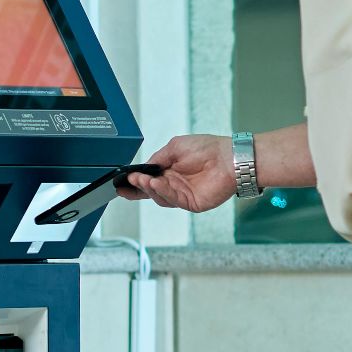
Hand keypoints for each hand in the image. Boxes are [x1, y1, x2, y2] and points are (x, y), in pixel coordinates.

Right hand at [120, 134, 236, 213]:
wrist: (230, 157)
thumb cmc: (208, 148)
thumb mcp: (175, 147)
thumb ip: (158, 159)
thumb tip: (144, 167)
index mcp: (171, 172)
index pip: (148, 180)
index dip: (134, 184)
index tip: (121, 183)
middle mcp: (176, 185)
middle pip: (151, 192)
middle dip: (138, 187)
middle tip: (129, 181)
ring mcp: (183, 195)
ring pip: (160, 197)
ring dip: (149, 189)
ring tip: (142, 180)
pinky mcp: (192, 203)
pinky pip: (173, 200)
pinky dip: (163, 192)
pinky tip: (156, 183)